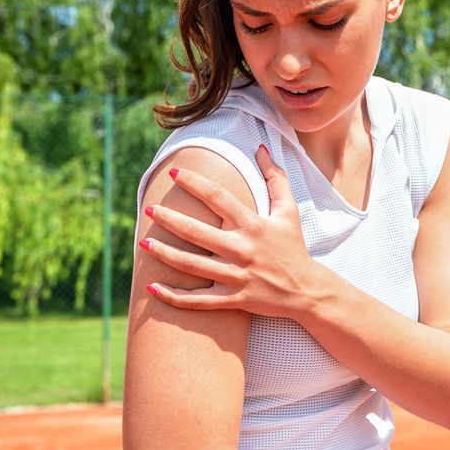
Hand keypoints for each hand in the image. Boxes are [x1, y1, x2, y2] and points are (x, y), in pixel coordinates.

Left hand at [140, 145, 313, 316]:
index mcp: (253, 225)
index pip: (218, 197)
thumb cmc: (293, 247)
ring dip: (164, 254)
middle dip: (170, 219)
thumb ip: (275, 178)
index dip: (194, 182)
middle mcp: (242, 249)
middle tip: (149, 208)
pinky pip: (199, 301)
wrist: (306, 290)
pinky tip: (151, 288)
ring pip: (192, 265)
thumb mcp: (289, 211)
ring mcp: (236, 276)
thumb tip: (260, 148)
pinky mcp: (233, 299)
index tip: (173, 172)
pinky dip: (174, 297)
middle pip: (197, 232)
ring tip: (142, 243)